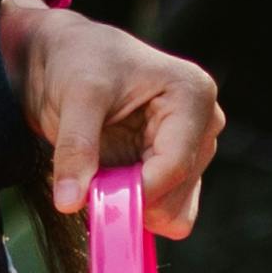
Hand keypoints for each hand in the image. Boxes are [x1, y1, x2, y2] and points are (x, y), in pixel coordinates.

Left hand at [2, 0, 225, 237]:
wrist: (66, 60)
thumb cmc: (78, 61)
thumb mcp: (75, 96)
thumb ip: (75, 148)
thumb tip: (69, 202)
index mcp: (193, 95)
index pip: (175, 165)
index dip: (135, 193)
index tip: (93, 201)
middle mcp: (204, 125)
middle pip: (177, 194)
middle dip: (131, 198)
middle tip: (88, 178)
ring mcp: (192, 150)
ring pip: (173, 211)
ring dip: (131, 204)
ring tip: (98, 172)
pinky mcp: (176, 170)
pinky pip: (163, 213)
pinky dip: (134, 208)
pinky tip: (109, 180)